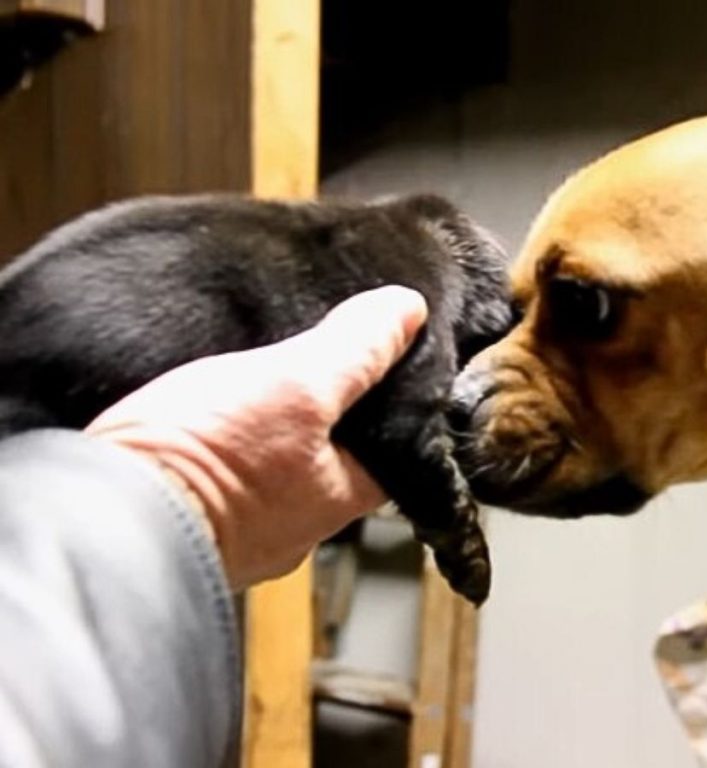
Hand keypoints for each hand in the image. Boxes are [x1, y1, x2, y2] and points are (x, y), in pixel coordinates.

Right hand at [86, 286, 427, 589]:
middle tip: (320, 359)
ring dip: (274, 424)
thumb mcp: (294, 386)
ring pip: (278, 464)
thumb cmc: (202, 461)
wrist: (96, 516)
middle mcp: (297, 526)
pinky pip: (227, 472)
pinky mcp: (191, 521)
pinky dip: (228, 440)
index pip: (397, 452)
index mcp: (337, 500)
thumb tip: (408, 313)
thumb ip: (355, 352)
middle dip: (332, 412)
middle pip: (336, 457)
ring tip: (263, 375)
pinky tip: (211, 409)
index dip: (400, 403)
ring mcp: (243, 532)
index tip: (395, 361)